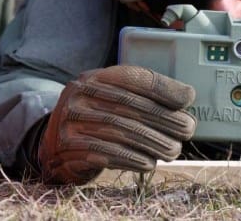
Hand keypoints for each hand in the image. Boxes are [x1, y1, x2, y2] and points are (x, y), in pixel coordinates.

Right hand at [38, 65, 195, 184]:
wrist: (53, 142)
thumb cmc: (97, 117)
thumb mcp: (115, 98)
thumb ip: (146, 95)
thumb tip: (186, 96)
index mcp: (95, 78)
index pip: (133, 77)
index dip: (162, 87)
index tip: (187, 98)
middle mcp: (80, 95)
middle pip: (130, 106)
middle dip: (164, 119)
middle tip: (187, 129)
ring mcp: (70, 121)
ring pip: (120, 131)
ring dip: (153, 142)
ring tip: (173, 150)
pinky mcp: (67, 148)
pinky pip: (105, 153)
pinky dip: (131, 159)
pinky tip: (149, 162)